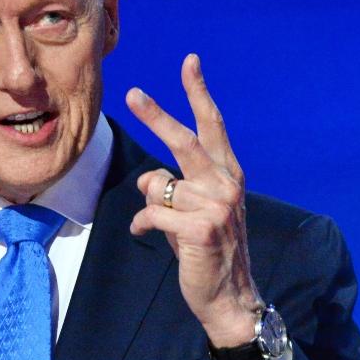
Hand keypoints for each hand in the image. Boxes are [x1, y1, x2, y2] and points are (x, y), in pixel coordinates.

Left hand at [126, 53, 262, 347]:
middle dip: (155, 116)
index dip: (198, 92)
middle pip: (183, 141)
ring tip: (164, 227)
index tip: (190, 61)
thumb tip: (148, 178)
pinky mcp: (200, 229)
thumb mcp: (193, 211)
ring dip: (149, 207)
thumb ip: (174, 186)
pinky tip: (148, 236)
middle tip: (131, 93)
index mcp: (228, 174)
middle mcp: (226, 184)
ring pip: (157, 186)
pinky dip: (142, 225)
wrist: (229, 298)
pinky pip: (151, 214)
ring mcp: (216, 206)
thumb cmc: (206, 251)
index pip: (212, 125)